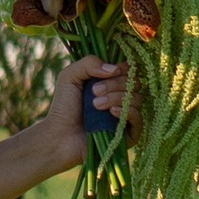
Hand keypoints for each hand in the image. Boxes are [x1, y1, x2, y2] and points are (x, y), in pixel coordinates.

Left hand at [31, 54, 129, 176]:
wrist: (60, 135)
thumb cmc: (64, 106)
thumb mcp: (70, 77)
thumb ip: (89, 63)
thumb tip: (115, 68)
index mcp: (112, 83)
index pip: (129, 70)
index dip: (121, 69)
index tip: (106, 73)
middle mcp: (122, 98)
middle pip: (134, 83)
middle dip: (114, 84)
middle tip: (94, 92)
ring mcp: (127, 115)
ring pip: (137, 98)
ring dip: (116, 98)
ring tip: (95, 105)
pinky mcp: (129, 134)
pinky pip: (138, 118)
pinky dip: (127, 111)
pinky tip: (112, 112)